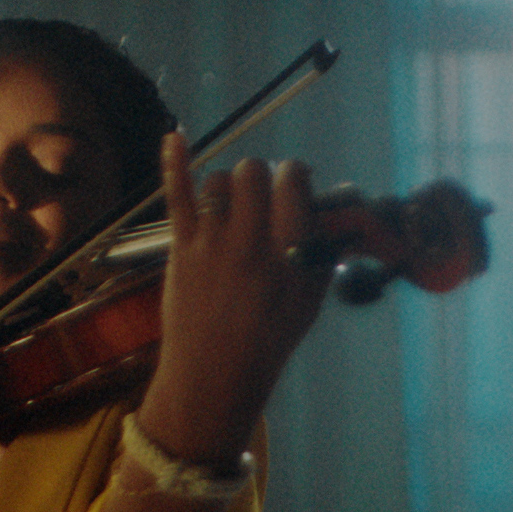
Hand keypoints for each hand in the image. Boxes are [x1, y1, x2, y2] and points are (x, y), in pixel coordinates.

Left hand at [140, 131, 332, 464]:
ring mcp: (210, 243)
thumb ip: (324, 252)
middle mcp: (248, 241)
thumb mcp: (310, 298)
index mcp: (287, 253)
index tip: (295, 185)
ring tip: (234, 207)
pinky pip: (176, 195)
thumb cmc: (268, 338)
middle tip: (265, 199)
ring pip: (219, 181)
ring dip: (230, 186)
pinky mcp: (181, 248)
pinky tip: (173, 138)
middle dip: (263, 177)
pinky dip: (173, 163)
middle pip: (254, 173)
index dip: (295, 176)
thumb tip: (339, 215)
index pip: (293, 182)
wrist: (213, 374)